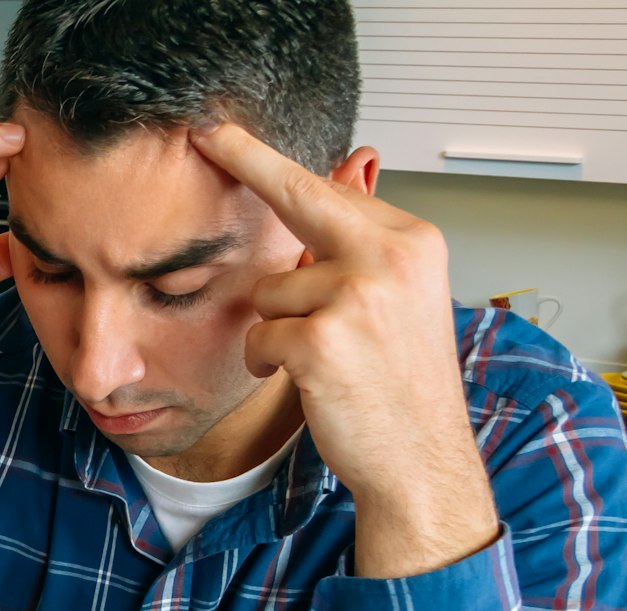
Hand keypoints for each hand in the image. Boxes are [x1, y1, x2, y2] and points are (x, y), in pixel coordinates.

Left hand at [189, 121, 499, 578]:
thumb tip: (341, 176)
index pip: (330, 189)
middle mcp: (391, 257)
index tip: (228, 133)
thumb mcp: (395, 302)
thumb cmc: (402, 388)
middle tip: (206, 135)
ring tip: (324, 361)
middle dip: (247, 161)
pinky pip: (260, 335)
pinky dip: (269, 362)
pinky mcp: (322, 339)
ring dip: (278, 327)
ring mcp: (357, 296)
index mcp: (412, 242)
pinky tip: (308, 381)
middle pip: (298, 197)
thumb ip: (359, 245)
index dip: (274, 165)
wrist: (420, 460)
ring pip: (269, 288)